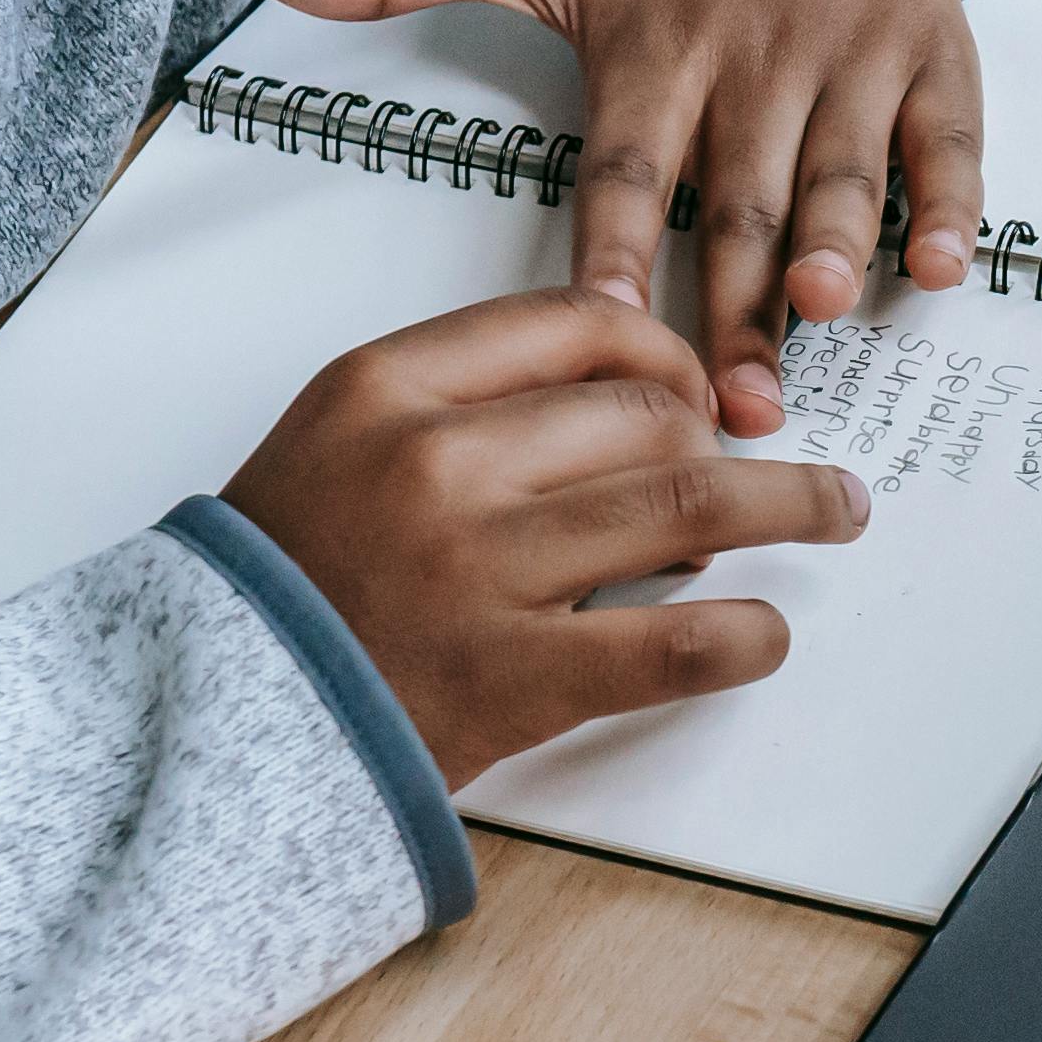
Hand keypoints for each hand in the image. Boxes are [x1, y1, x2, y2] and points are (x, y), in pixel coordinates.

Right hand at [221, 288, 868, 784]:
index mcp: (387, 388)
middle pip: (641, 411)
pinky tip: (765, 634)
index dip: (664, 350)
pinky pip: (671, 644)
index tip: (694, 386)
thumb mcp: (342, 440)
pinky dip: (743, 636)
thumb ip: (463, 398)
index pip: (574, 324)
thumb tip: (628, 395)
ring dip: (785, 503)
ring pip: (684, 502)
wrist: (209, 718)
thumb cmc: (288, 582)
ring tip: (832, 510)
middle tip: (745, 476)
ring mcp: (476, 572)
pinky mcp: (512, 680)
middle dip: (717, 439)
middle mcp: (434, 464)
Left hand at [235, 0, 980, 434]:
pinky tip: (943, 266)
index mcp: (651, 40)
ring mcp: (848, 50)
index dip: (614, 251)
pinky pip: (947, 135)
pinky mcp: (927, 48)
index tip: (599, 330)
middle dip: (736, 299)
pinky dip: (950, 198)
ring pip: (841, 169)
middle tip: (729, 399)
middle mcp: (752, 51)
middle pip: (737, 197)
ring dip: (836, 243)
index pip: (624, 165)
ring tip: (824, 313)